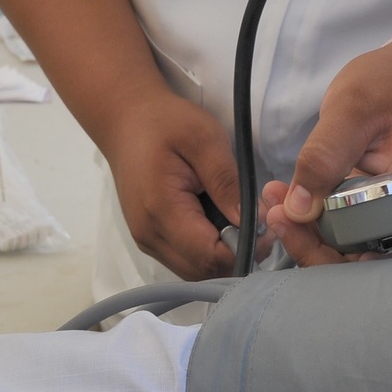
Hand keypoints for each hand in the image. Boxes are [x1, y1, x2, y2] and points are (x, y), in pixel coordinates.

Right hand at [105, 93, 272, 279]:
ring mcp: (146, 240)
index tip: (265, 229)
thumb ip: (227, 181)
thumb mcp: (205, 138)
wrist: (125, 119)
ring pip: (195, 272)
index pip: (209, 256)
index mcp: (161, 210)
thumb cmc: (166, 122)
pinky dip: (208, 252)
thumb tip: (252, 222)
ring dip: (224, 257)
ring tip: (242, 225)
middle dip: (237, 257)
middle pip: (203, 272)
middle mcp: (149, 234)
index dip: (243, 250)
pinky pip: (185, 260)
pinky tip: (222, 225)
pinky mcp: (150, 239)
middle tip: (260, 228)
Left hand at [264, 41, 391, 266]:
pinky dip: (319, 230)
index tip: (293, 223)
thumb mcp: (354, 107)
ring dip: (312, 242)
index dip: (340, 255)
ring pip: (360, 261)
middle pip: (376, 271)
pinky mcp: (385, 221)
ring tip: (274, 203)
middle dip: (319, 254)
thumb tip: (297, 208)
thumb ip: (325, 154)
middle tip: (277, 215)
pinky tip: (286, 203)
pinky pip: (354, 242)